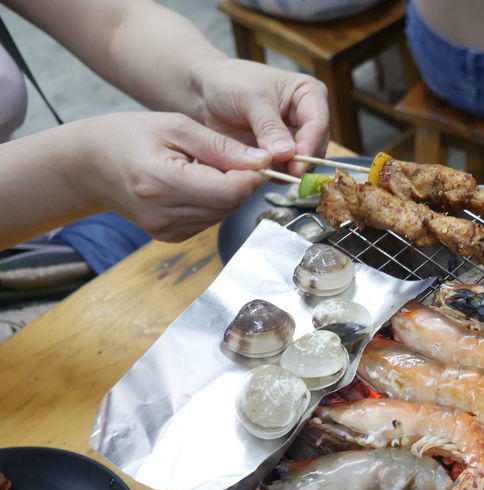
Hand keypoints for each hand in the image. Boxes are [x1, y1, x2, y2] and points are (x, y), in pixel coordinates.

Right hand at [72, 111, 271, 241]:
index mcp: (162, 182)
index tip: (254, 158)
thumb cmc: (128, 137)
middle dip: (239, 181)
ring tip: (202, 168)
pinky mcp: (170, 237)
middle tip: (227, 158)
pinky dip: (211, 202)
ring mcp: (166, 230)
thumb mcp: (175, 126)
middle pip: (229, 204)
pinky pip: (209, 220)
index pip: (229, 191)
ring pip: (223, 213)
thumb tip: (263, 161)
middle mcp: (164, 214)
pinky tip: (192, 184)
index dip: (250, 175)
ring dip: (225, 192)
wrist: (89, 166)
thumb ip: (221, 147)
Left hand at [189, 59, 329, 176]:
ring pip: (303, 164)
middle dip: (299, 162)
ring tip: (263, 169)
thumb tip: (287, 154)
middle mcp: (306, 119)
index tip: (296, 163)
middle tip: (282, 172)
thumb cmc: (228, 82)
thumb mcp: (250, 98)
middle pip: (315, 148)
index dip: (310, 145)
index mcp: (308, 95)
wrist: (203, 94)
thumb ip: (269, 127)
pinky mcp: (280, 158)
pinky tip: (257, 171)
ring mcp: (294, 140)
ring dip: (285, 171)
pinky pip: (284, 173)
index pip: (318, 123)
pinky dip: (273, 175)